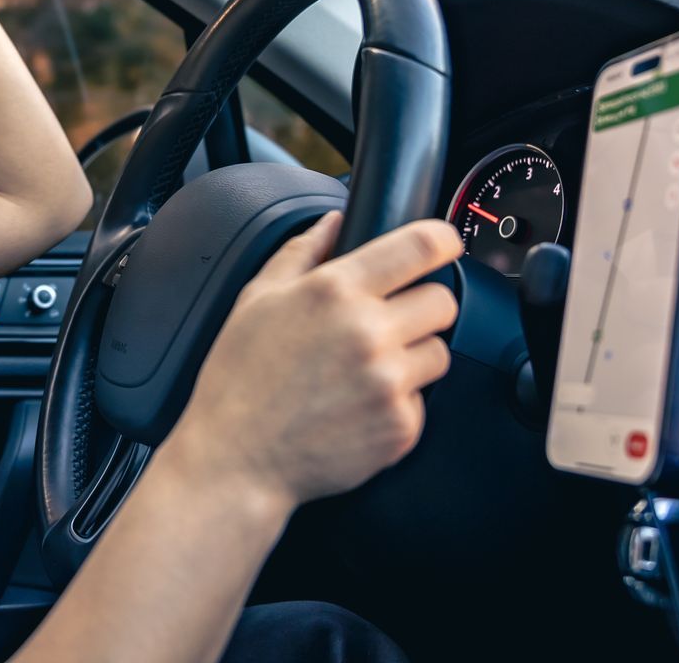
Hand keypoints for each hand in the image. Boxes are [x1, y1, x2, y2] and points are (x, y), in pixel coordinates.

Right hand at [166, 212, 461, 509]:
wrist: (235, 459)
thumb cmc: (239, 379)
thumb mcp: (256, 299)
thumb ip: (302, 251)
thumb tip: (336, 220)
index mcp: (335, 292)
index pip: (420, 246)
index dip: (442, 240)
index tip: (442, 245)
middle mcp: (369, 332)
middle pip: (443, 301)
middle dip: (421, 305)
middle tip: (386, 322)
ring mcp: (389, 383)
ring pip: (439, 352)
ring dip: (413, 356)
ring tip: (365, 370)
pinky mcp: (401, 427)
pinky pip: (424, 401)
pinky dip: (399, 402)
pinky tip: (358, 405)